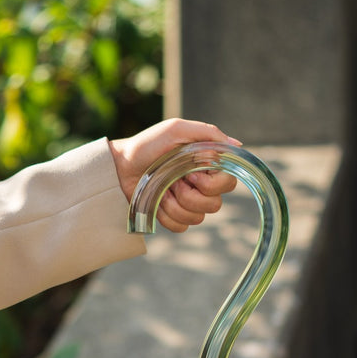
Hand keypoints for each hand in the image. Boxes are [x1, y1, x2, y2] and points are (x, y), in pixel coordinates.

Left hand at [108, 119, 241, 232]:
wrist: (119, 166)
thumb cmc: (147, 145)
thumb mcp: (176, 129)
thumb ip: (208, 133)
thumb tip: (237, 145)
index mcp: (206, 166)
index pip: (228, 184)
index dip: (212, 184)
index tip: (193, 173)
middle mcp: (200, 186)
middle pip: (215, 205)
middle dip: (190, 195)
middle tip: (174, 181)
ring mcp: (187, 204)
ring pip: (197, 218)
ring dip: (175, 204)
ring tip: (161, 189)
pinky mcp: (172, 217)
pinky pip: (181, 227)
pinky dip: (166, 216)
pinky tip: (157, 202)